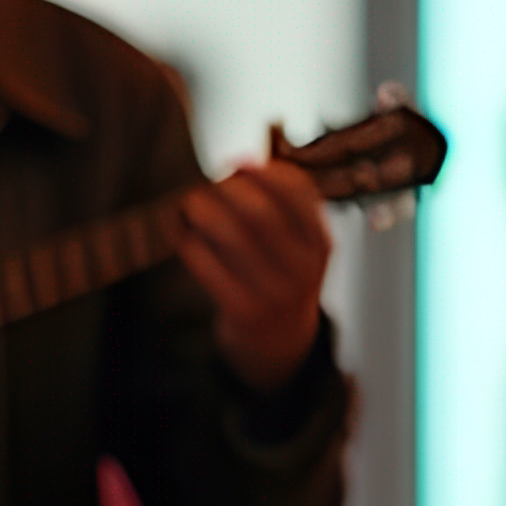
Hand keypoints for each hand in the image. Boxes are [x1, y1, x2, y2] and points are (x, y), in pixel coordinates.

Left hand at [179, 146, 334, 390]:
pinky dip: (188, 242)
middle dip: (227, 190)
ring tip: (190, 206)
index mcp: (320, 244)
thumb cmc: (280, 279)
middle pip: (261, 210)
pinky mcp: (243, 310)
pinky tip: (185, 237)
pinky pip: (205, 264)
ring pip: (231, 234)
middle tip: (209, 188)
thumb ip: (281, 208)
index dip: (264, 171)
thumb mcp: (299, 246)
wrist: (280, 343)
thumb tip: (239, 163)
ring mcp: (275, 292)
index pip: (300, 192)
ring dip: (202, 210)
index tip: (238, 165)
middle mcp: (304, 267)